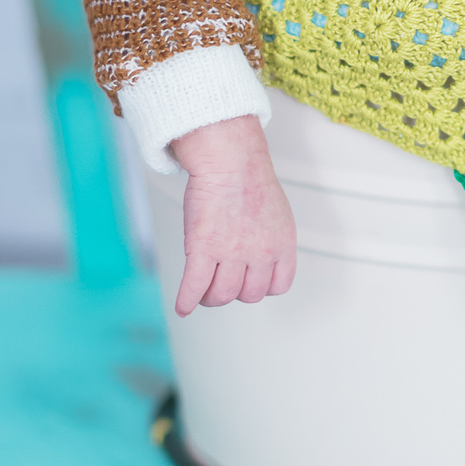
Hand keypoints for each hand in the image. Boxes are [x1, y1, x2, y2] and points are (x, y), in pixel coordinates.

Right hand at [170, 116, 296, 316]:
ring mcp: (232, 253)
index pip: (278, 286)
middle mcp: (261, 253)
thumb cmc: (248, 178)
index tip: (249, 282)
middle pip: (249, 294)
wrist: (229, 158)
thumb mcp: (277, 212)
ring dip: (209, 297)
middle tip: (221, 281)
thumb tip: (263, 257)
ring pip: (221, 295)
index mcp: (282, 244)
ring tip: (201, 290)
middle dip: (234, 290)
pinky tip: (182, 306)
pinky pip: (194, 286)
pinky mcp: (203, 248)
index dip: (261, 286)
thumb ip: (272, 238)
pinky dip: (186, 301)